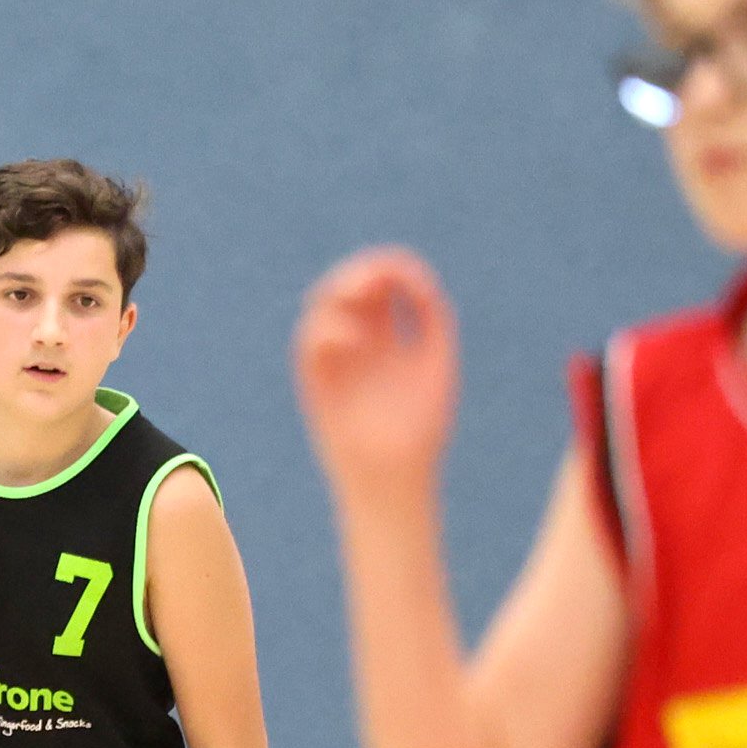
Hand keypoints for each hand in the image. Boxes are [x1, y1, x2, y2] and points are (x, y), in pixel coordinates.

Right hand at [293, 248, 460, 507]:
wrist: (396, 479)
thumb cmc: (422, 431)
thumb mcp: (437, 365)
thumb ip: (432, 319)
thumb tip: (417, 280)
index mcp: (387, 337)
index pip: (380, 284)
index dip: (390, 268)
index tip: (409, 276)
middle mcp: (355, 344)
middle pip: (347, 286)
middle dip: (360, 271)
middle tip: (377, 276)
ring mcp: (333, 361)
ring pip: (321, 307)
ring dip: (338, 290)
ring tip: (364, 290)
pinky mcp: (315, 383)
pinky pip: (309, 344)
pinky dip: (329, 331)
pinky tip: (355, 337)